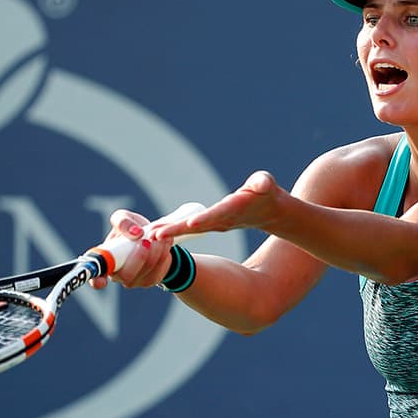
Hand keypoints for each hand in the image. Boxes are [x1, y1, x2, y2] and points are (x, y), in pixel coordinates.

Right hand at [89, 209, 174, 289]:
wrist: (151, 236)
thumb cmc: (131, 228)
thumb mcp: (124, 218)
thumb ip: (123, 222)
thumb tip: (135, 233)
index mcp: (104, 260)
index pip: (95, 276)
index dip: (97, 280)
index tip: (102, 281)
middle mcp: (117, 274)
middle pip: (127, 275)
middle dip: (140, 257)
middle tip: (148, 240)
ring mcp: (133, 281)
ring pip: (146, 273)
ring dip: (156, 253)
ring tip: (161, 237)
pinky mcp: (149, 281)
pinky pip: (159, 272)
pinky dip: (164, 256)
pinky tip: (165, 244)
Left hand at [151, 170, 282, 240]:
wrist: (268, 212)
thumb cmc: (265, 193)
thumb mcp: (266, 184)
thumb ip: (263, 183)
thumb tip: (263, 182)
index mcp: (233, 209)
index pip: (217, 214)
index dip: (205, 218)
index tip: (190, 224)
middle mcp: (221, 219)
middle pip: (197, 226)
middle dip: (177, 230)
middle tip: (156, 235)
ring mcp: (215, 224)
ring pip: (189, 228)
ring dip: (170, 232)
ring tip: (150, 235)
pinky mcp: (210, 224)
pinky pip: (189, 228)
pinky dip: (174, 230)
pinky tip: (158, 232)